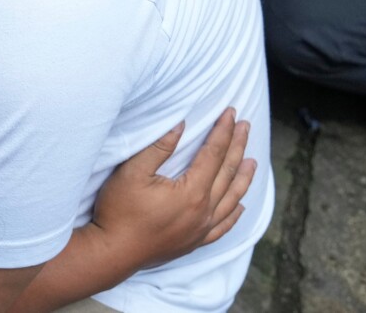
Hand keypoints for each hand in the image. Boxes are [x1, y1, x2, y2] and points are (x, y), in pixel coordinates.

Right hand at [91, 109, 253, 268]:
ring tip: (253, 162)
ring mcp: (201, 230)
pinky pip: (223, 227)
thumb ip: (159, 147)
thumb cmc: (119, 210)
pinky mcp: (194, 242)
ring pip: (232, 200)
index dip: (223, 131)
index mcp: (192, 193)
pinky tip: (241, 206)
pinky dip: (235, 214)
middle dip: (238, 146)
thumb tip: (181, 124)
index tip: (231, 113)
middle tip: (246, 126)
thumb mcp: (133, 172)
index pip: (214, 154)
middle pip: (227, 173)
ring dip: (243, 178)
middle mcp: (204, 212)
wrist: (112, 253)